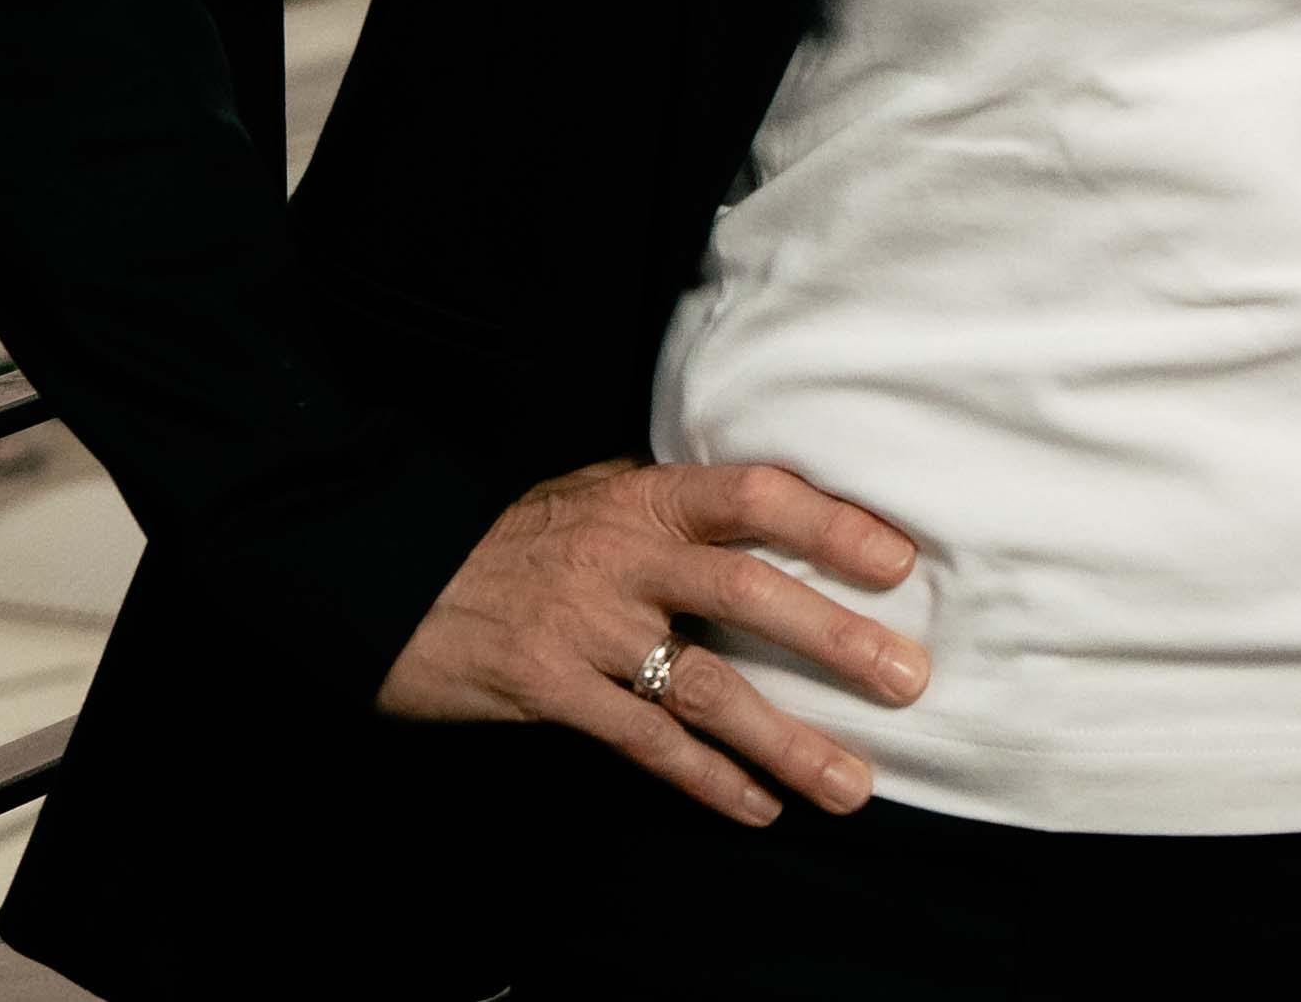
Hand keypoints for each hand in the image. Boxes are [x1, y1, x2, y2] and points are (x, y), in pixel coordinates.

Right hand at [375, 455, 925, 824]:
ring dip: (785, 739)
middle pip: (745, 592)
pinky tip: (757, 806)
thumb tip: (756, 504)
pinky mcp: (550, 691)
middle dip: (833, 639)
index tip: (899, 562)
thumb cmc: (505, 538)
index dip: (830, 523)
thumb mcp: (584, 492)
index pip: (753, 496)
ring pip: (704, 686)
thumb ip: (664, 500)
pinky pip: (644, 743)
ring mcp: (585, 628)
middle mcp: (621, 558)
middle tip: (907, 679)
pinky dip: (706, 779)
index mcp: (640, 496)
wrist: (393, 581)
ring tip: (852, 782)